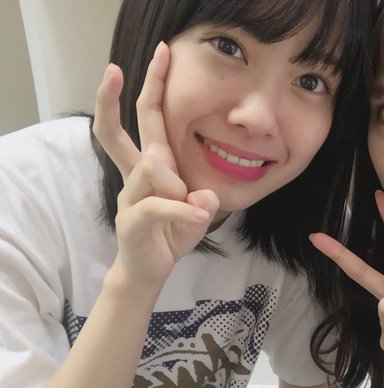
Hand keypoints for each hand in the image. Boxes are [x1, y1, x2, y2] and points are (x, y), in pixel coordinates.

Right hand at [93, 43, 218, 283]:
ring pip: (149, 168)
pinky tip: (197, 214)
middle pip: (113, 131)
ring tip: (193, 205)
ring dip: (175, 182)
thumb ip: (203, 198)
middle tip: (112, 68)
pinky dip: (180, 208)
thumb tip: (205, 195)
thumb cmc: (173, 232)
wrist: (151, 269)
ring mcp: (129, 197)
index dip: (153, 86)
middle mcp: (136, 176)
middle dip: (110, 98)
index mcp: (153, 165)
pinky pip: (156, 204)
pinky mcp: (131, 221)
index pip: (149, 119)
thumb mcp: (197, 210)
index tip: (162, 53)